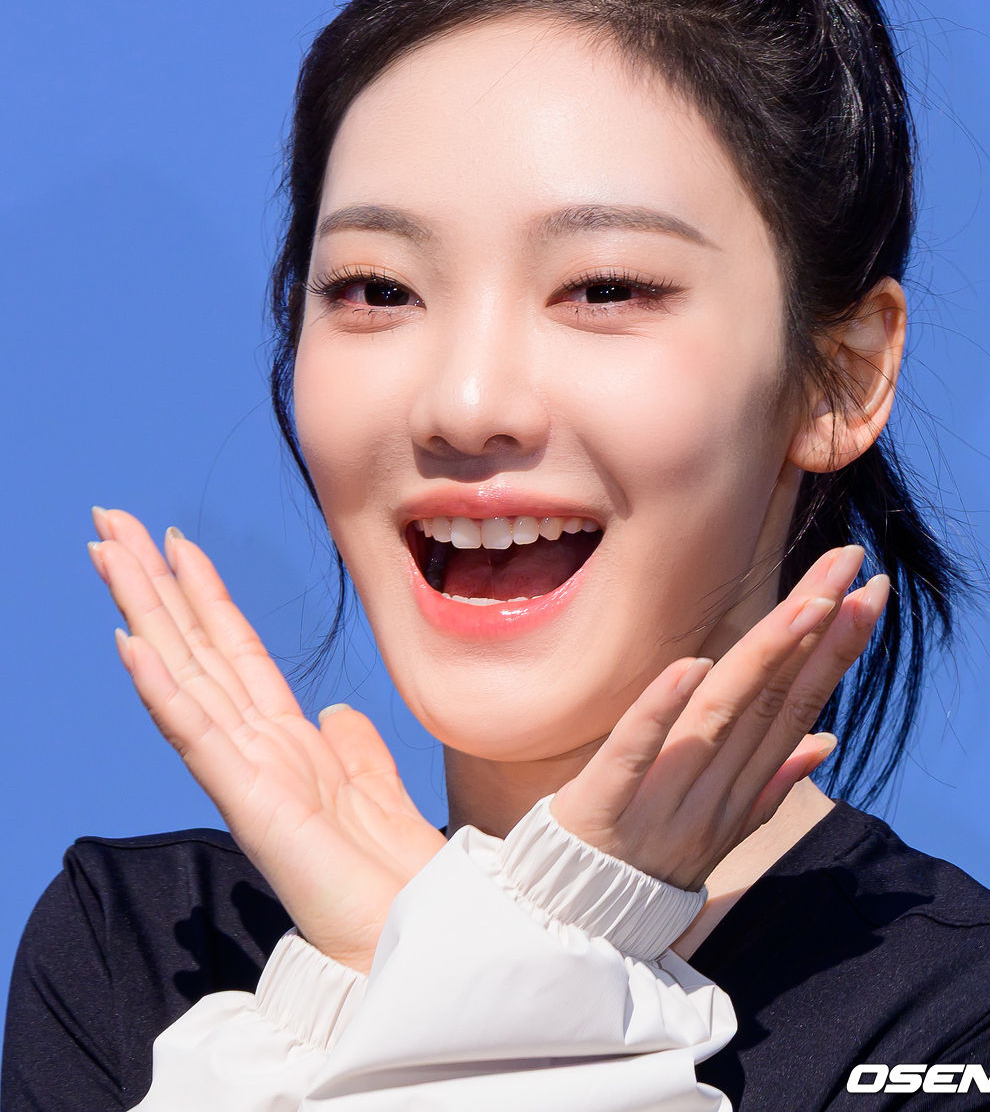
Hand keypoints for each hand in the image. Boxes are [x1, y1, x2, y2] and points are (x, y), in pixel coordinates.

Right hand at [87, 508, 444, 973]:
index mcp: (286, 740)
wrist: (411, 934)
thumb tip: (337, 708)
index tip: (175, 542)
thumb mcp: (375, 785)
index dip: (204, 595)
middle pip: (195, 649)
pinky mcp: (251, 802)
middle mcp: (257, 747)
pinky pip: (199, 734)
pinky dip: (164, 688)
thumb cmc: (391, 870)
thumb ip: (354, 745)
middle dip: (155, 584)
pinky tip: (133, 643)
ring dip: (146, 612)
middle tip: (111, 524)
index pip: (234, 652)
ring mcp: (247, 772)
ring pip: (185, 675)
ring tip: (109, 556)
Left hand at [549, 544, 887, 890]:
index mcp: (742, 790)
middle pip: (772, 700)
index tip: (865, 594)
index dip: (835, 651)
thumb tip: (827, 739)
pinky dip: (661, 711)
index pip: (797, 708)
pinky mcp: (603, 804)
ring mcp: (662, 799)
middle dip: (816, 630)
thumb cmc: (652, 862)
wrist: (582, 924)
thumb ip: (773, 782)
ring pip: (720, 718)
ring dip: (764, 658)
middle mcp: (714, 792)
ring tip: (804, 602)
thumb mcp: (723, 826)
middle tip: (852, 568)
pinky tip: (693, 663)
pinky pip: (634, 752)